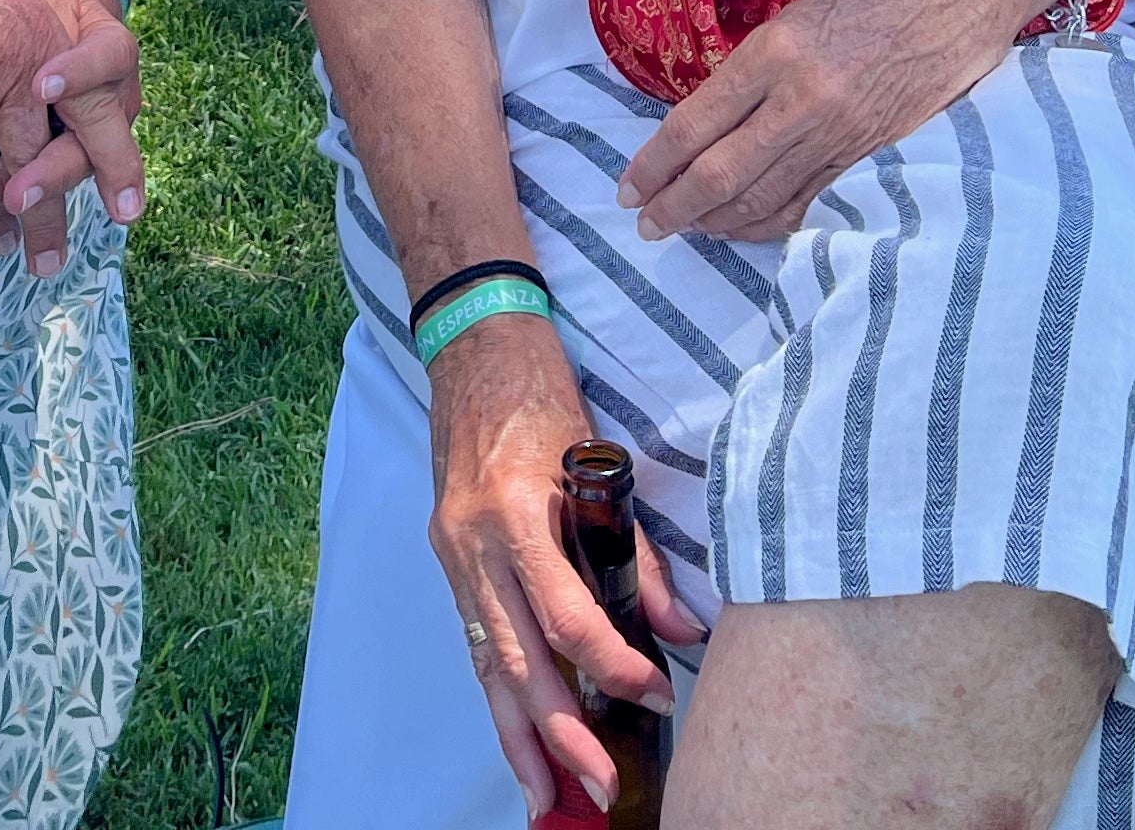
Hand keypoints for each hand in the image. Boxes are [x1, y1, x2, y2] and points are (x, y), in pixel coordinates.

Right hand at [0, 0, 120, 271]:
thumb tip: (61, 125)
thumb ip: (43, 66)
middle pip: (38, 159)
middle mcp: (17, 70)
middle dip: (43, 214)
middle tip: (47, 262)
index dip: (111, 162)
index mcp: (48, 44)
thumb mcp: (21, 10)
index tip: (126, 212)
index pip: (94, 112)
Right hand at [426, 309, 701, 814]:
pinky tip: (519, 740)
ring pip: (487, 667)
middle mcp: (474, 546)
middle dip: (559, 734)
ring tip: (545, 798)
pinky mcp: (449, 562)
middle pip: (517, 662)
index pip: (566, 617)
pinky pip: (476, 644)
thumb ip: (636, 554)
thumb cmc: (542, 398)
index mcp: (515, 515)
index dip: (614, 665)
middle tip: (597, 787)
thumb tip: (684, 632)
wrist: (472, 348)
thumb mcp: (598, 466)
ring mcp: (454, 557)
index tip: (657, 695)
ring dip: (519, 737)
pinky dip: (499, 698)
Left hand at [616, 0, 1033, 244]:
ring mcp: (834, 137)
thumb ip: (742, 77)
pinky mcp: (860, 161)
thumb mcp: (785, 24)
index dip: (654, 164)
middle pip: (720, 173)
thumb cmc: (854, 8)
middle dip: (674, 206)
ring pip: (760, 198)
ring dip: (714, 223)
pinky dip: (764, 225)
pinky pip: (803, 206)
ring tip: (684, 228)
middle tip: (647, 225)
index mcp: (772, 54)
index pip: (695, 124)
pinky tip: (738, 229)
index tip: (628, 187)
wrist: (937, 15)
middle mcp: (800, 100)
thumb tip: (694, 133)